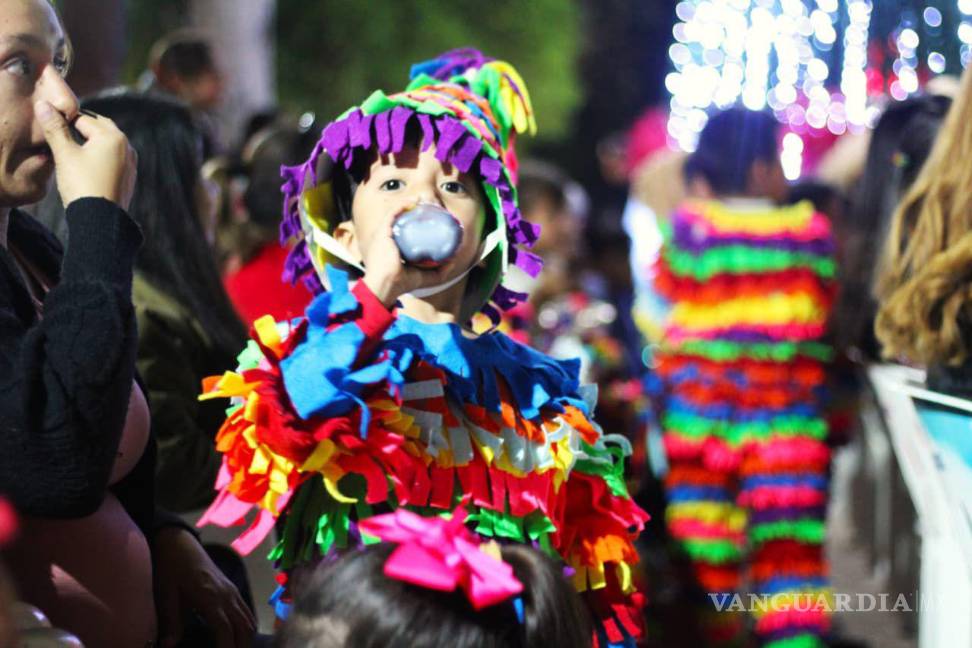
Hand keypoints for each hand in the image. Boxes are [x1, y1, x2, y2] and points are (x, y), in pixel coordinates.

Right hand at [35, 100, 136, 208]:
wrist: (101, 221)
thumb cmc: (82, 185)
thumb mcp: (65, 155)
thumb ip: (55, 129)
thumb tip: (43, 105)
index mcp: (112, 136)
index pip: (82, 118)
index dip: (64, 120)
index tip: (51, 124)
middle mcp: (127, 146)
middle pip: (99, 127)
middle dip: (81, 127)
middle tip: (61, 130)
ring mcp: (131, 162)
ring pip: (107, 142)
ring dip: (92, 140)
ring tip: (73, 146)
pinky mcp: (129, 176)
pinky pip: (114, 158)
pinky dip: (101, 155)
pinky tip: (88, 163)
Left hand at [153, 527, 255, 647]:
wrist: (179, 542)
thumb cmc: (170, 567)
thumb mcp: (166, 593)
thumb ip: (171, 621)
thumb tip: (168, 646)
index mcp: (210, 597)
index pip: (225, 629)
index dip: (228, 647)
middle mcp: (226, 594)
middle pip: (244, 627)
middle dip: (241, 646)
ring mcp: (232, 590)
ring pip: (249, 620)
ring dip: (246, 638)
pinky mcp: (232, 588)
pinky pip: (246, 611)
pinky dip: (247, 627)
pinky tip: (239, 637)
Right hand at [360, 210, 457, 307]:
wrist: (386, 285)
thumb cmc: (401, 284)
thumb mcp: (424, 277)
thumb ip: (438, 272)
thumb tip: (453, 261)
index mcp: (392, 249)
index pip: (403, 231)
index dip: (415, 223)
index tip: (428, 218)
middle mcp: (386, 239)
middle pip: (400, 220)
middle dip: (412, 211)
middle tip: (427, 207)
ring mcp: (382, 235)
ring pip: (396, 214)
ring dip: (408, 205)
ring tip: (421, 201)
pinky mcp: (382, 232)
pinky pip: (392, 213)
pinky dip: (402, 205)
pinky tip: (413, 201)